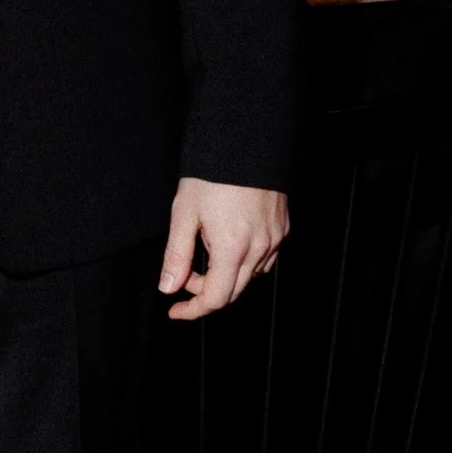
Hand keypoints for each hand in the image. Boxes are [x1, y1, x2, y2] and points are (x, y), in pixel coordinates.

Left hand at [158, 177, 288, 321]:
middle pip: (233, 292)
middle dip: (204, 290)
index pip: (215, 298)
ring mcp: (275, 239)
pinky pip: (265, 259)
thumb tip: (169, 287)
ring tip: (205, 248)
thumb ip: (176, 254)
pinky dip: (245, 262)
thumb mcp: (184, 213)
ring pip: (250, 277)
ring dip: (225, 276)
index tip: (176, 310)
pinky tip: (230, 244)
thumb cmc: (211, 175)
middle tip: (184, 274)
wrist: (245, 142)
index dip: (193, 310)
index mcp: (232, 248)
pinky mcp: (283, 228)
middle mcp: (259, 248)